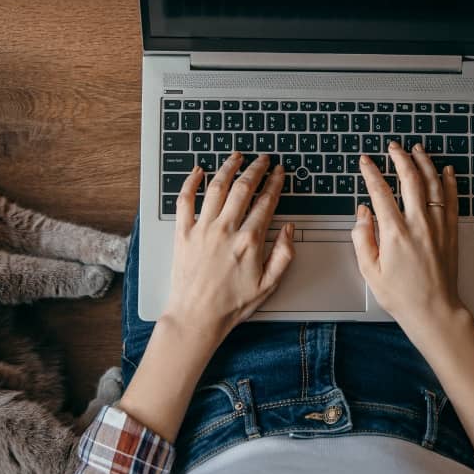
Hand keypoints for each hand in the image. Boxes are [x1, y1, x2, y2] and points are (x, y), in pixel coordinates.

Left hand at [118, 152, 294, 441]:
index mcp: (249, 241)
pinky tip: (198, 171)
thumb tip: (290, 230)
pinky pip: (185, 201)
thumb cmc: (232, 305)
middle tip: (263, 159)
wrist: (196, 317)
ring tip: (237, 156)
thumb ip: (283, 255)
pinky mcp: (183, 233)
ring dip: (228, 168)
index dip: (275, 184)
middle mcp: (226, 229)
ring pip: (216, 187)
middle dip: (256, 169)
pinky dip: (190, 182)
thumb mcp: (269, 285)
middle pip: (243, 188)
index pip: (266, 202)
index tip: (279, 172)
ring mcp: (203, 229)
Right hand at [351, 142, 469, 352]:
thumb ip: (362, 237)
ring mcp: (437, 226)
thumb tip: (362, 212)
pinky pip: (451, 200)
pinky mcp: (450, 232)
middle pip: (410, 180)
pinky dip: (450, 182)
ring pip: (433, 185)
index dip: (371, 173)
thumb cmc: (401, 295)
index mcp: (395, 233)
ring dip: (424, 163)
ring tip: (417, 149)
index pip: (380, 192)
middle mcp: (418, 224)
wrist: (434, 310)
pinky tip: (446, 171)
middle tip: (393, 148)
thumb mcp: (370, 270)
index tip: (366, 162)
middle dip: (400, 159)